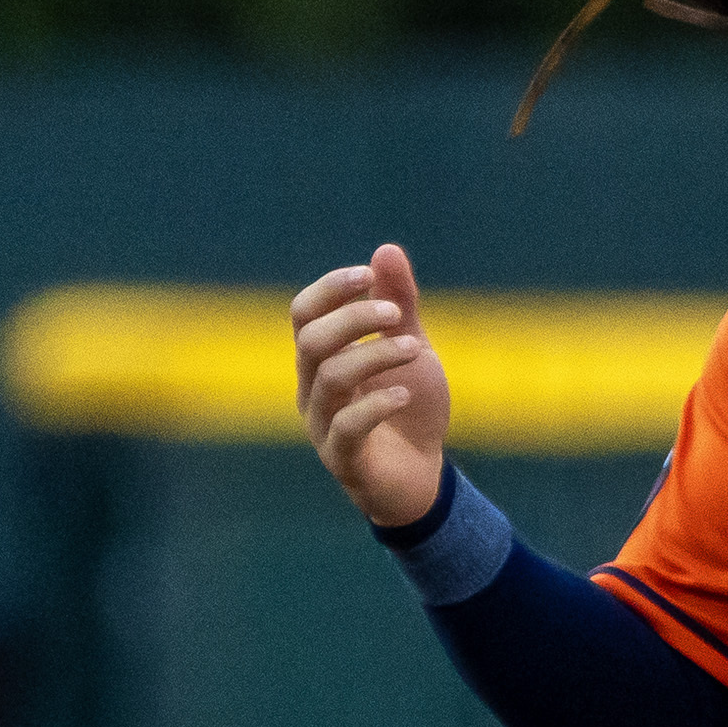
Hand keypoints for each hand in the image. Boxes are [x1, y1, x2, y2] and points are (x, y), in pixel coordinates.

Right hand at [292, 242, 449, 526]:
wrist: (423, 477)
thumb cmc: (410, 409)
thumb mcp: (412, 348)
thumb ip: (399, 304)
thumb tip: (386, 249)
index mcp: (320, 360)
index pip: (303, 313)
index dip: (330, 289)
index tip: (369, 275)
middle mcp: (312, 390)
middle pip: (312, 341)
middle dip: (354, 319)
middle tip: (397, 314)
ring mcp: (323, 427)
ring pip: (330, 379)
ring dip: (375, 356)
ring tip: (416, 349)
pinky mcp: (344, 461)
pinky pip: (348, 428)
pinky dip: (378, 404)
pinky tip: (406, 394)